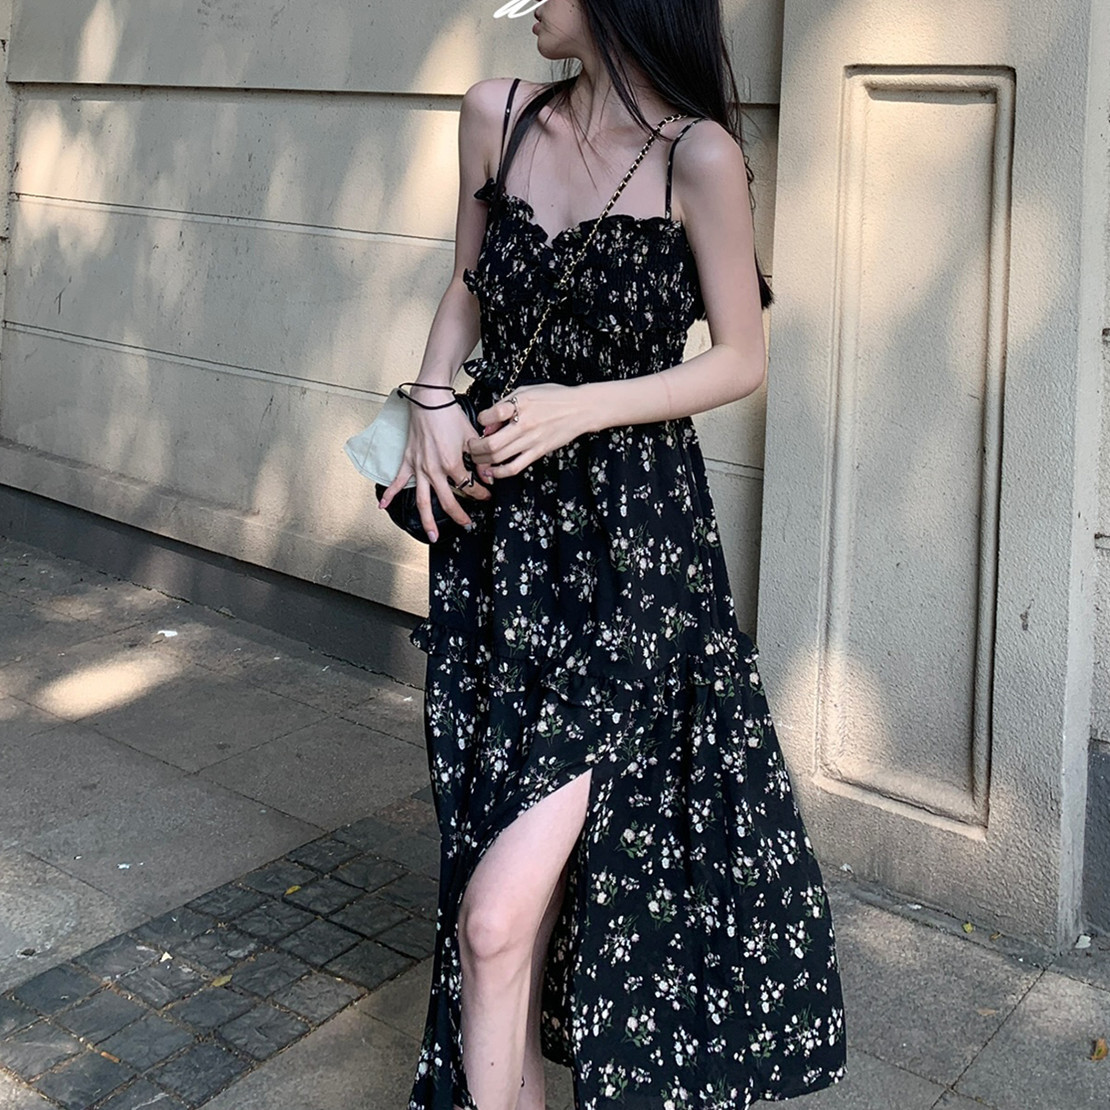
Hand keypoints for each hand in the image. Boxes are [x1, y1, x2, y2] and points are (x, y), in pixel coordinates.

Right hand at [377, 397, 491, 541]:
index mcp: (451, 463)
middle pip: (447, 501)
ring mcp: (419, 467)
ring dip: (427, 520)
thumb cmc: (450, 416)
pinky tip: (383, 506)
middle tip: (467, 524)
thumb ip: (480, 459)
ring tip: (432, 536)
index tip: (487, 494)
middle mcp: (434, 469)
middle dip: (459, 515)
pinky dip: (389, 494)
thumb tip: (489, 476)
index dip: (481, 493)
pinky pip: (397, 480)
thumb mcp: (472, 437)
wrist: (430, 401)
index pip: (469, 486)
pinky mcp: (408, 461)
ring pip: (422, 500)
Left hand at [466, 383, 589, 479]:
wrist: (580, 408)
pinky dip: (499, 472)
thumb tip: (488, 423)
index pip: (489, 415)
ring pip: (499, 456)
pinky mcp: (538, 452)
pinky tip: (492, 471)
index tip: (481, 421)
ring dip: (483, 460)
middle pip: (490, 443)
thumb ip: (506, 404)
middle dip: (475, 447)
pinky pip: (514, 467)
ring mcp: (531, 440)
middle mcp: (525, 423)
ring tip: (478, 458)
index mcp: (521, 404)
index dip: (480, 419)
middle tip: (470, 446)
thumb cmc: (554, 397)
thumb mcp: (527, 391)